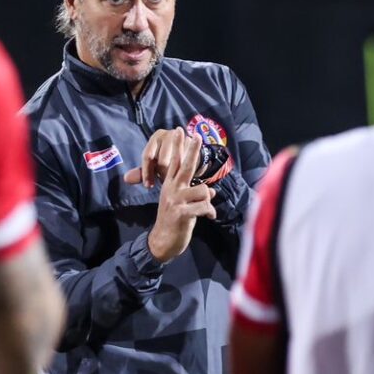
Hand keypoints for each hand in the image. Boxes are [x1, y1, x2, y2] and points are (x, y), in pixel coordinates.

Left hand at [124, 128, 192, 187]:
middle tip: (164, 183)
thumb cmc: (167, 160)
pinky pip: (186, 161)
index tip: (148, 186)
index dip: (147, 172)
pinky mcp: (191, 145)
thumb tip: (126, 178)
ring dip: (173, 173)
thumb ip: (142, 173)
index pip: (147, 156)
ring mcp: (181, 138)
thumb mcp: (154, 166)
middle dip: (162, 174)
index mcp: (155, 138)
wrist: (188, 153)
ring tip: (174, 180)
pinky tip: (184, 177)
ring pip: (174, 162)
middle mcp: (167, 135)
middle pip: (162, 160)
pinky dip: (183, 170)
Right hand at [145, 133, 216, 262]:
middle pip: (185, 166)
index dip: (179, 147)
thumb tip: (211, 190)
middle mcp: (172, 190)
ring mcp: (176, 201)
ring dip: (208, 201)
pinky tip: (209, 217)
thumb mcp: (182, 204)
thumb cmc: (174, 222)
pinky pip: (203, 207)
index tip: (180, 131)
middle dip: (192, 150)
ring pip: (202, 190)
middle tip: (196, 136)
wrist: (162, 242)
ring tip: (205, 210)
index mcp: (170, 186)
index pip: (175, 163)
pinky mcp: (181, 213)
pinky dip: (210, 212)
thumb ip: (195, 194)